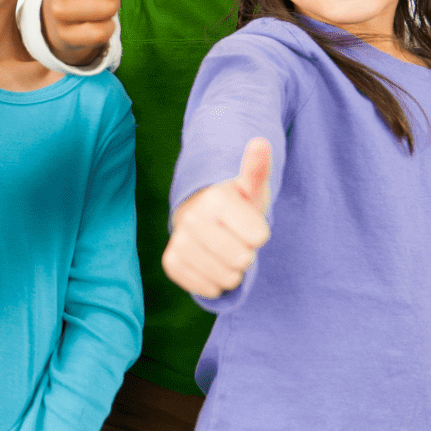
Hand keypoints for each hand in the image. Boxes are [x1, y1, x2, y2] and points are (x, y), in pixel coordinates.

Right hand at [162, 138, 272, 296]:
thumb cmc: (235, 204)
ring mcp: (178, 241)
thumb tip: (260, 142)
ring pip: (227, 278)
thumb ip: (256, 168)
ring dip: (232, 271)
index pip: (259, 237)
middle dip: (245, 253)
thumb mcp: (250, 188)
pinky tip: (210, 265)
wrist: (201, 217)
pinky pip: (206, 288)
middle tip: (234, 239)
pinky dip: (214, 283)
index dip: (258, 233)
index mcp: (214, 198)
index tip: (245, 223)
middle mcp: (191, 218)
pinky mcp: (171, 262)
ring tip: (223, 252)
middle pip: (243, 259)